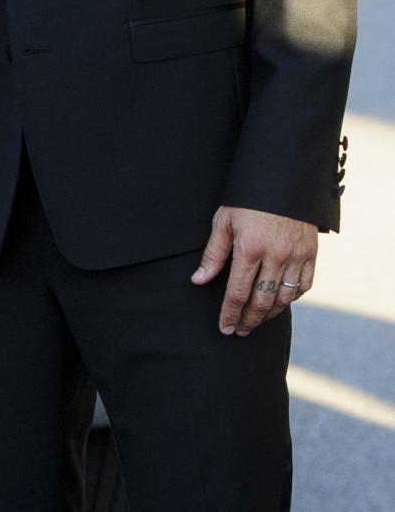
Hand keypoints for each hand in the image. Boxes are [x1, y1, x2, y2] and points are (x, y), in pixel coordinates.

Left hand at [192, 206, 317, 334]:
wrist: (283, 180)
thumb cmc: (246, 200)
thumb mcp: (223, 222)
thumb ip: (213, 254)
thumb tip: (198, 281)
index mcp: (250, 249)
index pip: (237, 293)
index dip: (229, 314)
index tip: (224, 328)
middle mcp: (276, 256)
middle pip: (262, 301)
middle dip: (248, 320)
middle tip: (239, 331)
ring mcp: (296, 256)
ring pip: (285, 297)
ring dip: (270, 314)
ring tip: (256, 321)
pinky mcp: (311, 253)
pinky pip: (304, 285)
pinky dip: (292, 298)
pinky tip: (280, 303)